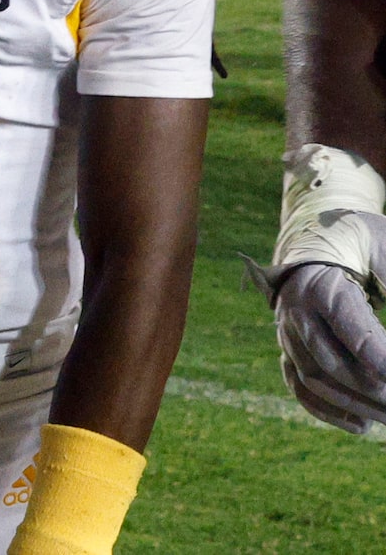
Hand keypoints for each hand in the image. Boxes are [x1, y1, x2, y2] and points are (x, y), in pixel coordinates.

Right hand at [272, 239, 385, 433]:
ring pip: (314, 379)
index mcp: (321, 284)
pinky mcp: (287, 344)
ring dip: (354, 406)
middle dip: (375, 393)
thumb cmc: (363, 241)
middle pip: (331, 364)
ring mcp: (286, 329)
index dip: (381, 358)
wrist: (321, 236)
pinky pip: (297, 384)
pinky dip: (325, 410)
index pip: (352, 331)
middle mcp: (295, 309)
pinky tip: (361, 426)